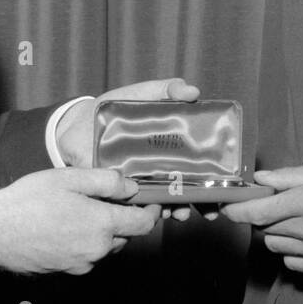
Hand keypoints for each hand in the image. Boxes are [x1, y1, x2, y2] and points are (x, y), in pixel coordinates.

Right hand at [0, 168, 159, 275]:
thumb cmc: (30, 200)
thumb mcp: (70, 178)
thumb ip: (106, 182)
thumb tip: (132, 187)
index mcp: (103, 225)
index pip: (144, 224)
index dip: (151, 212)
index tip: (150, 202)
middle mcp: (97, 249)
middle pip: (126, 236)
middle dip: (125, 219)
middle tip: (111, 200)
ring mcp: (82, 263)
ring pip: (106, 246)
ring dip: (105, 231)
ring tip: (85, 211)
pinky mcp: (67, 270)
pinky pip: (88, 255)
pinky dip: (87, 241)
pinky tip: (69, 226)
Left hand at [56, 77, 200, 219]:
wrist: (77, 122)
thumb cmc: (112, 108)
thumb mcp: (142, 94)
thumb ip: (166, 90)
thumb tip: (193, 91)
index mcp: (169, 149)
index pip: (198, 169)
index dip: (213, 181)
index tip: (225, 190)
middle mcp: (158, 169)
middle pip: (187, 190)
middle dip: (201, 203)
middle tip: (208, 209)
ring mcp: (140, 182)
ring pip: (164, 202)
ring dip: (177, 210)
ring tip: (180, 213)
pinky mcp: (119, 190)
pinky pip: (135, 207)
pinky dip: (145, 212)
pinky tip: (154, 212)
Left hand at [218, 163, 302, 276]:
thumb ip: (290, 176)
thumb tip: (261, 179)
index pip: (257, 211)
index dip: (236, 210)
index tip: (227, 207)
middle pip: (264, 227)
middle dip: (265, 215)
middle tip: (281, 205)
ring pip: (275, 245)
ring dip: (277, 233)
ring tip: (298, 221)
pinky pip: (292, 262)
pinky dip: (292, 250)